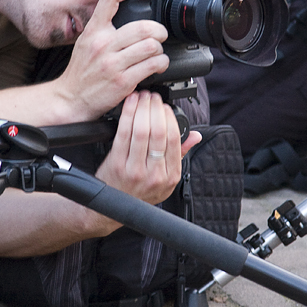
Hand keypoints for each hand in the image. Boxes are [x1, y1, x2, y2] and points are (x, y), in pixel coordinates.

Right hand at [53, 0, 170, 120]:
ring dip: (160, 49)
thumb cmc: (82, 71)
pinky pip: (152, 65)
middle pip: (143, 26)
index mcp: (94, 31)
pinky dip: (161, 64)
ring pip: (151, 46)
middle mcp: (103, 45)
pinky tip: (158, 65)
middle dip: (159, 30)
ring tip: (158, 52)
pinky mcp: (123, 81)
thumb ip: (103, 26)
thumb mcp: (85, 41)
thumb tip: (125, 12)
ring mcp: (113, 63)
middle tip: (160, 35)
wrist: (72, 98)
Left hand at [95, 90, 201, 205]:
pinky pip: (124, 134)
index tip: (165, 107)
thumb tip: (195, 136)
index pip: (174, 140)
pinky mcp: (117, 165)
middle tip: (153, 97)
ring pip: (142, 131)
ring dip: (142, 108)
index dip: (170, 118)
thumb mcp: (165, 179)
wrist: (111, 209)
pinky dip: (127, 114)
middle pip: (159, 132)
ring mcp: (135, 170)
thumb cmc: (138, 192)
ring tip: (142, 97)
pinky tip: (129, 104)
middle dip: (156, 108)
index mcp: (170, 177)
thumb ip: (179, 155)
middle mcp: (154, 175)